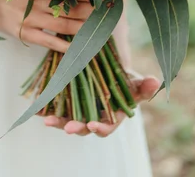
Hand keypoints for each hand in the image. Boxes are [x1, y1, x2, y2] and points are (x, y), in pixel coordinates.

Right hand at [0, 0, 93, 52]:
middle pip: (70, 8)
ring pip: (63, 25)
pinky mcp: (26, 34)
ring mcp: (30, 20)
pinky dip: (64, 45)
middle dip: (91, 10)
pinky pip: (49, 41)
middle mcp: (36, 2)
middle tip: (108, 11)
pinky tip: (78, 48)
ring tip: (99, 27)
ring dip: (83, 27)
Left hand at [44, 74, 160, 136]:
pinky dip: (46, 109)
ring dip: (57, 121)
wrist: (107, 66)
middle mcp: (94, 116)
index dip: (100, 128)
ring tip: (48, 120)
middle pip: (83, 127)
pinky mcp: (66, 102)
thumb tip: (157, 82)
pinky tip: (38, 108)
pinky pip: (55, 108)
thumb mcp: (134, 80)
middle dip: (75, 128)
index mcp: (112, 116)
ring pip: (67, 120)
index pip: (107, 127)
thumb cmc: (124, 78)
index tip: (93, 125)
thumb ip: (145, 85)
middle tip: (67, 127)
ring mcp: (78, 110)